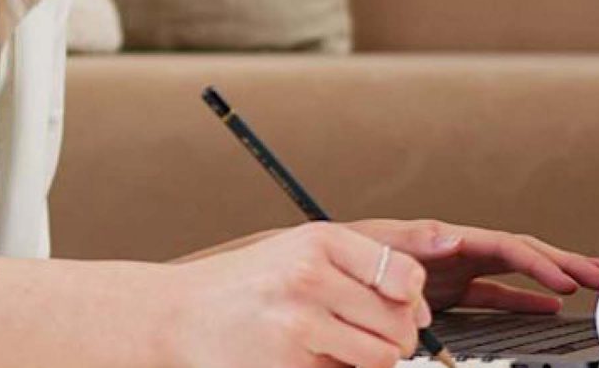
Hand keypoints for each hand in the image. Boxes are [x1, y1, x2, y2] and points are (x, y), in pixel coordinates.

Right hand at [163, 221, 434, 367]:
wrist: (179, 315)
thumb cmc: (245, 284)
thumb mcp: (299, 251)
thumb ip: (361, 267)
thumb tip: (420, 308)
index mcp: (319, 242)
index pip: (405, 276)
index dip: (413, 300)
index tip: (404, 307)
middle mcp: (310, 279)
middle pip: (399, 323)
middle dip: (397, 337)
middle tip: (372, 335)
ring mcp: (298, 326)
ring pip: (381, 357)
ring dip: (372, 360)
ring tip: (343, 348)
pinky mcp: (289, 367)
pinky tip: (314, 359)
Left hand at [339, 218, 598, 314]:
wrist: (318, 271)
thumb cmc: (343, 253)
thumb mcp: (376, 243)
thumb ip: (414, 241)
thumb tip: (449, 237)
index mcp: (447, 238)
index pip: (506, 247)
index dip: (538, 263)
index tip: (564, 281)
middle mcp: (458, 251)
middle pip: (524, 254)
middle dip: (564, 262)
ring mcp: (458, 272)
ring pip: (517, 274)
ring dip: (553, 279)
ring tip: (591, 284)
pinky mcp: (450, 292)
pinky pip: (498, 295)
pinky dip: (525, 301)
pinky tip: (550, 308)